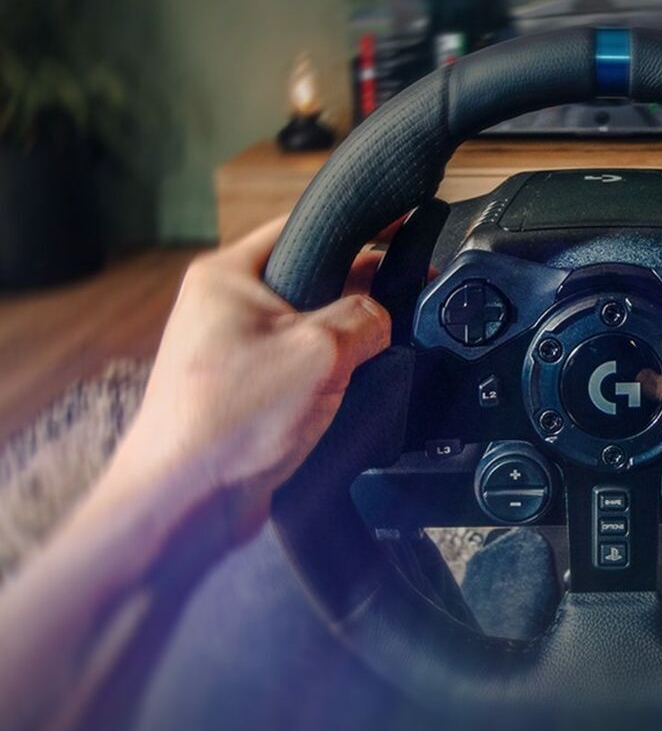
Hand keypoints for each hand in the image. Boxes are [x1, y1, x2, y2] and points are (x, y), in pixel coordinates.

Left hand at [110, 217, 390, 541]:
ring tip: (382, 353)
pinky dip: (329, 377)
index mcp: (228, 276)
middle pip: (312, 279)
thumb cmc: (230, 420)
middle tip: (406, 299)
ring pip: (310, 330)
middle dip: (361, 291)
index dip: (361, 229)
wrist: (186, 502)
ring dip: (346, 342)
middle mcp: (224, 308)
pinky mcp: (244, 394)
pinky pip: (300, 370)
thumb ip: (365, 318)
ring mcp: (231, 353)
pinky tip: (354, 392)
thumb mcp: (321, 350)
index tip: (404, 230)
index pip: (306, 228)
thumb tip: (384, 316)